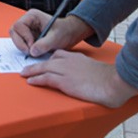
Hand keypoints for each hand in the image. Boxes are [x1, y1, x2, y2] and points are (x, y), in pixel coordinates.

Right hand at [10, 12, 90, 56]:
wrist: (69, 34)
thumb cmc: (64, 31)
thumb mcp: (56, 38)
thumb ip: (44, 44)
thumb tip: (32, 51)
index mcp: (33, 16)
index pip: (18, 26)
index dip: (23, 37)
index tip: (32, 46)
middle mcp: (27, 21)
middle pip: (14, 32)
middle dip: (21, 44)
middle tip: (30, 52)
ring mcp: (27, 29)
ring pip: (16, 38)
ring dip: (23, 47)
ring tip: (34, 52)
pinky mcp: (28, 37)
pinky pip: (21, 44)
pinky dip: (26, 50)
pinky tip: (35, 52)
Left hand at [21, 51, 137, 107]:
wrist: (113, 83)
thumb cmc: (110, 81)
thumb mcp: (97, 73)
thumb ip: (90, 74)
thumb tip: (92, 82)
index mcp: (78, 58)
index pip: (59, 55)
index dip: (50, 59)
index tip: (44, 63)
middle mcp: (70, 62)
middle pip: (49, 60)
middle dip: (37, 64)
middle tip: (27, 68)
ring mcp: (66, 71)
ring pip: (44, 68)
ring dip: (32, 71)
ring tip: (24, 74)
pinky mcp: (65, 81)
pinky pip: (46, 78)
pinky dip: (36, 79)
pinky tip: (30, 81)